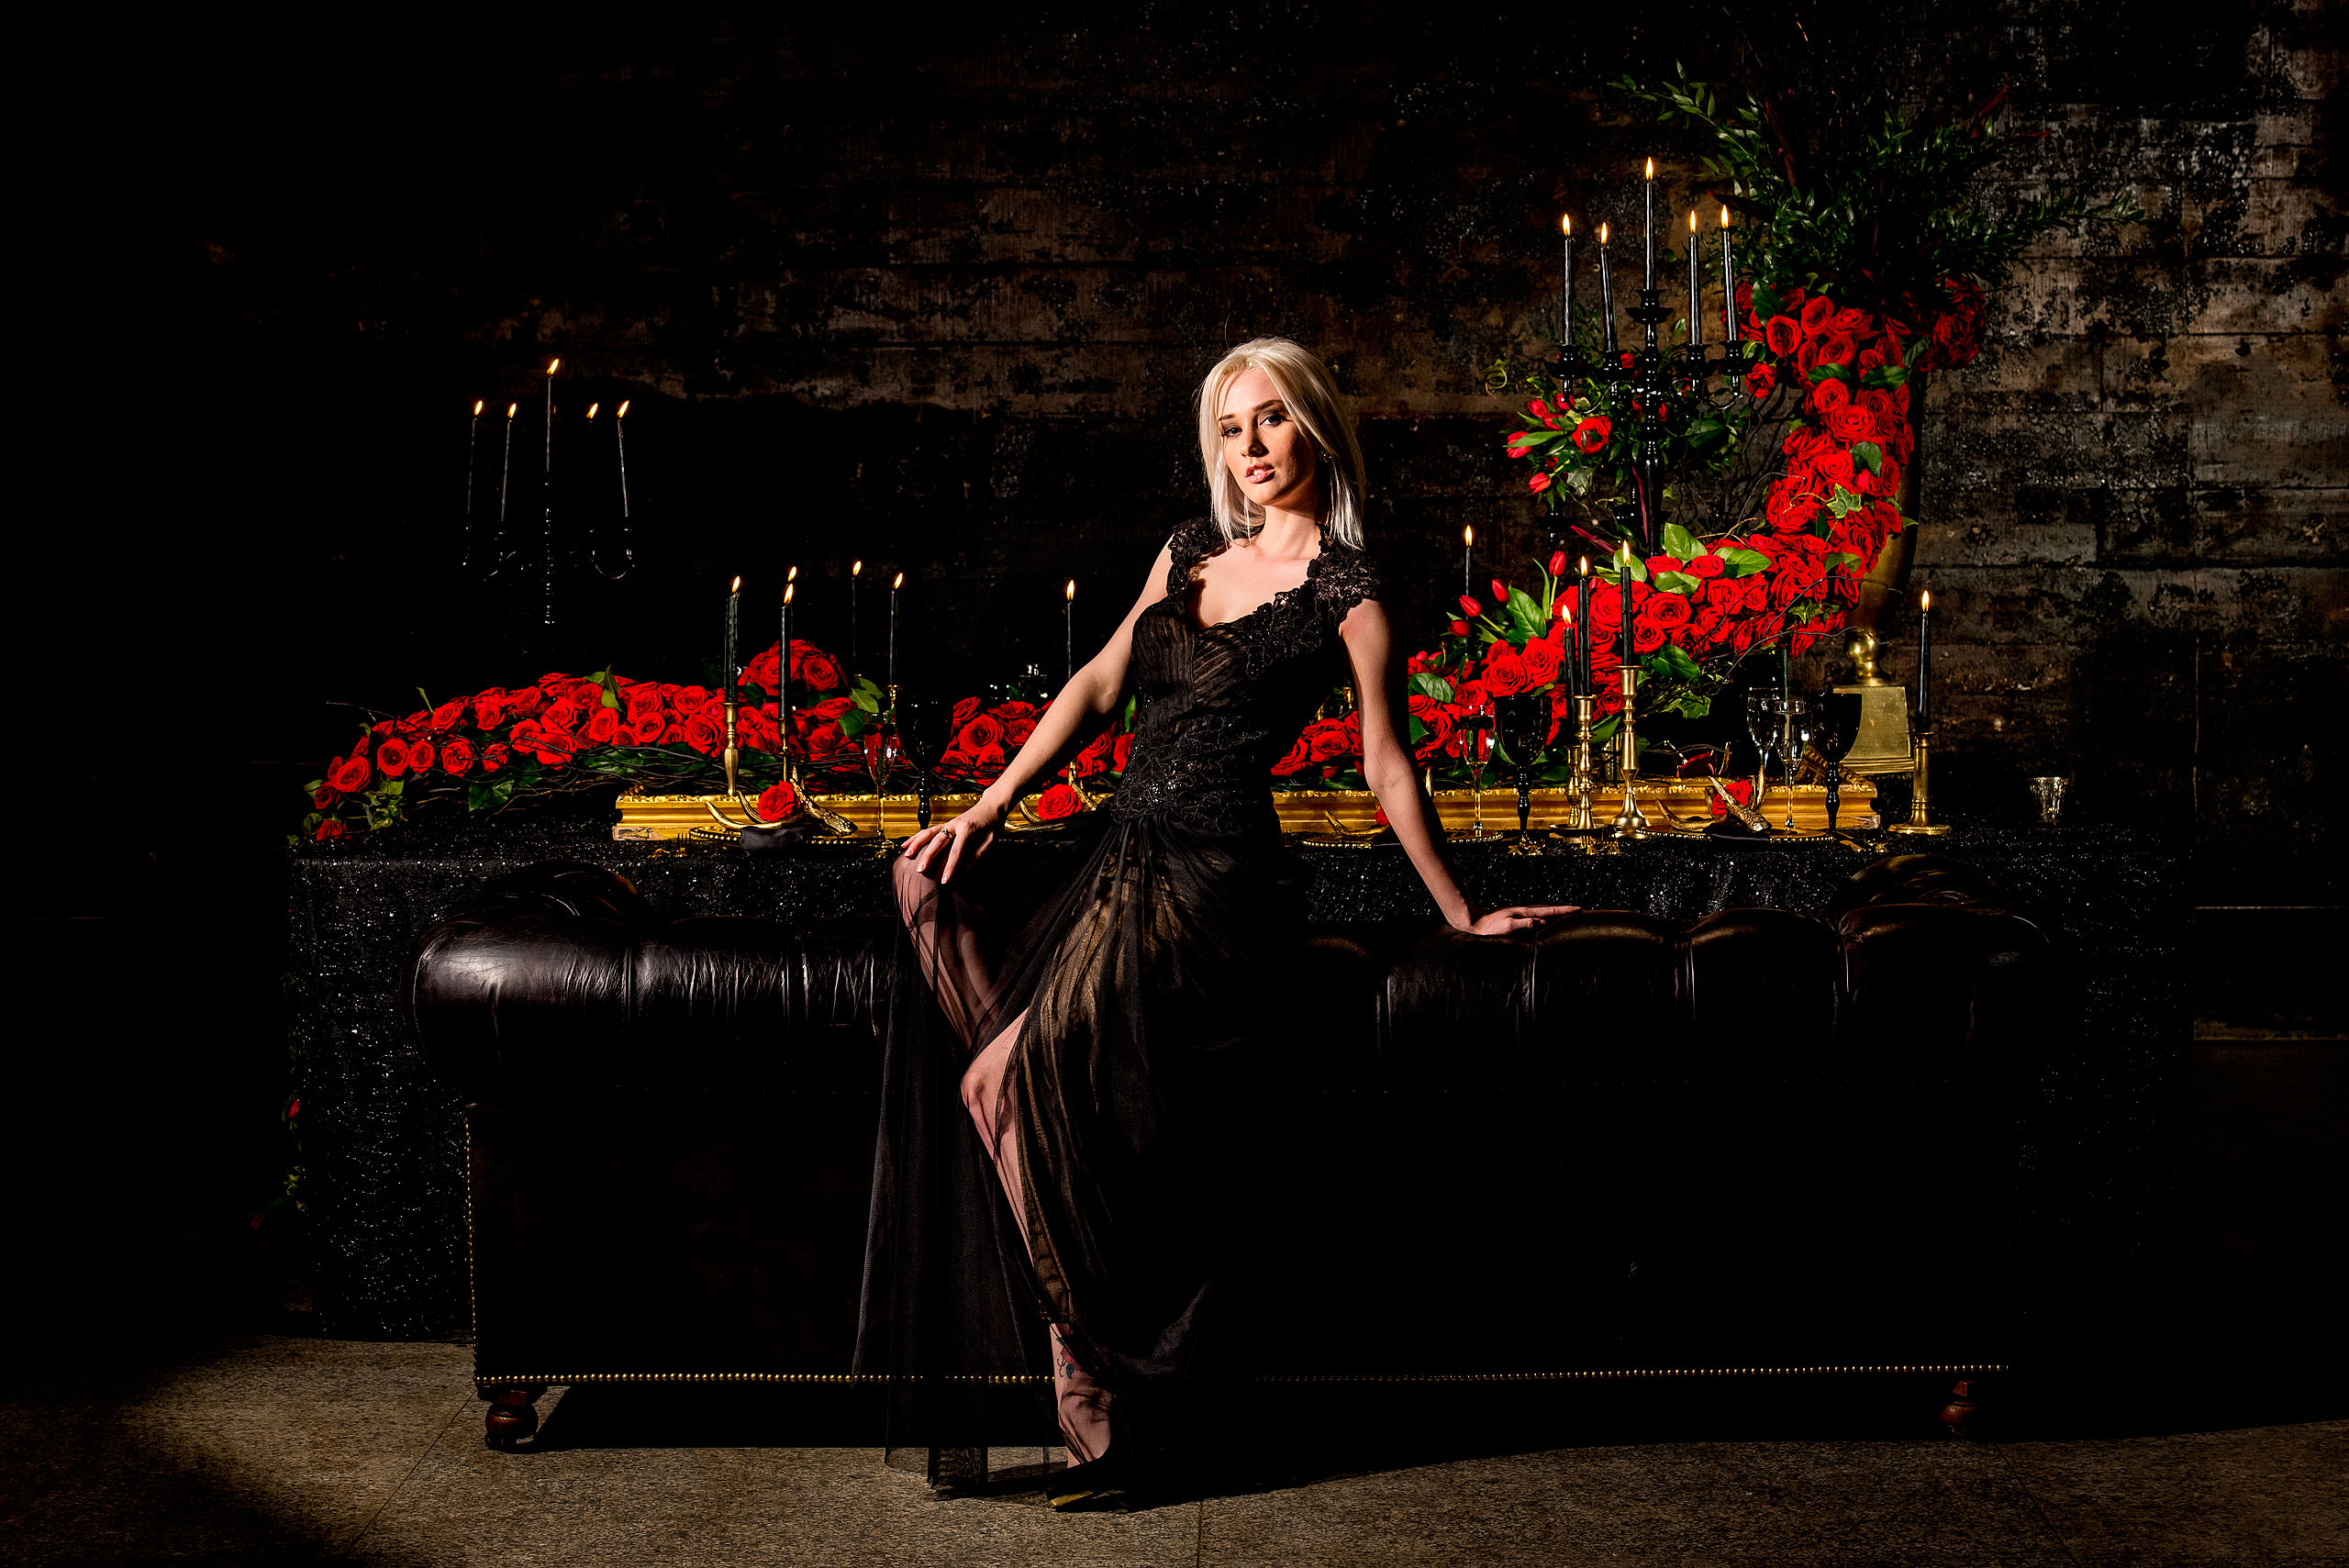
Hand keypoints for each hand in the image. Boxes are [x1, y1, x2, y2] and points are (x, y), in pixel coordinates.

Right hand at [898, 797, 1006, 883]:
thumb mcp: (992, 840)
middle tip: (920, 870)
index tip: (944, 880)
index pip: (957, 851)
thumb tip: (963, 869)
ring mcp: (949, 824)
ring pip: (929, 833)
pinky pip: (928, 831)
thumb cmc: (993, 824)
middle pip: (938, 841)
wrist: (992, 806)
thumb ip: (978, 854)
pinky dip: (916, 837)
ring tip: (907, 855)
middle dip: (928, 856)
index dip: (950, 867)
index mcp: (968, 829)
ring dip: (916, 844)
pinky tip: (906, 844)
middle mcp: (955, 825)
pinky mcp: (946, 825)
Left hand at [1457, 904, 1577, 935]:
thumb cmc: (1490, 927)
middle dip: (1564, 910)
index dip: (1565, 911)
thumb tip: (1540, 922)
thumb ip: (1524, 924)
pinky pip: (1536, 916)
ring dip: (1556, 913)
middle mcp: (1525, 911)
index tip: (1578, 909)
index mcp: (1525, 912)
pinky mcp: (1516, 917)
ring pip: (1543, 912)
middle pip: (1549, 910)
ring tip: (1567, 914)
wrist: (1475, 923)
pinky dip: (1545, 916)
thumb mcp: (1508, 926)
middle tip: (1578, 910)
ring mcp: (1521, 913)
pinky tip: (1545, 920)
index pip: (1549, 912)